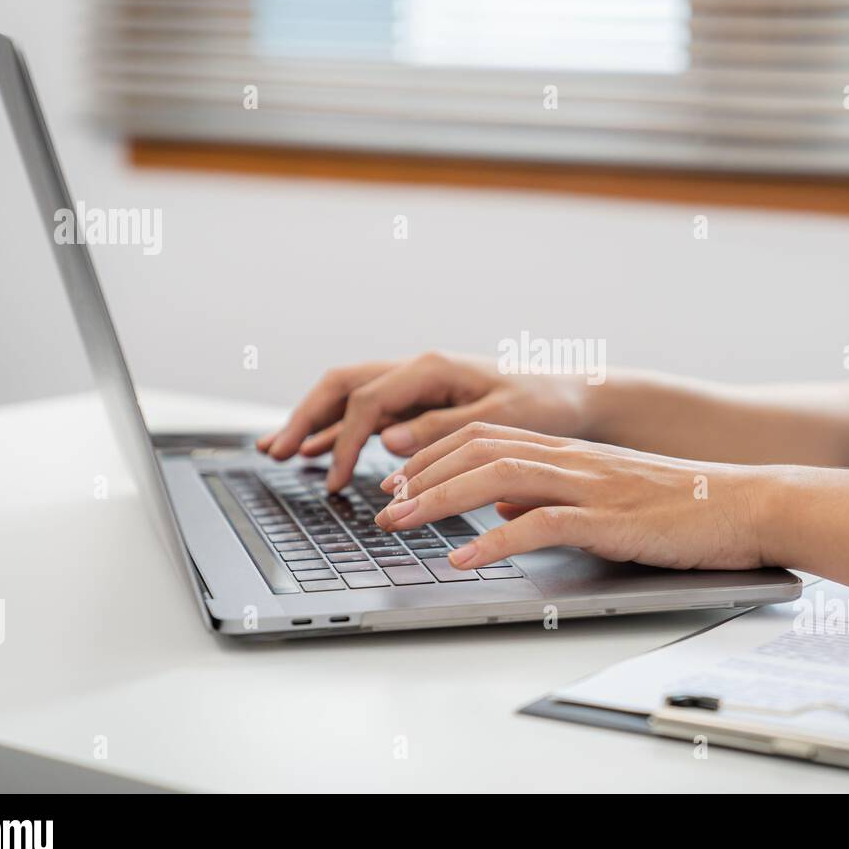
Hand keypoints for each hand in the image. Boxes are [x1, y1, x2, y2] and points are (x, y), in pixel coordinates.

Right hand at [257, 351, 594, 490]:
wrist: (573, 397)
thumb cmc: (544, 405)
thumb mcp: (499, 420)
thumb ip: (442, 428)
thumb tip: (389, 439)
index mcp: (432, 369)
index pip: (369, 402)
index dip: (346, 442)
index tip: (336, 480)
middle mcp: (418, 371)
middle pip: (344, 387)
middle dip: (307, 419)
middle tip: (275, 452)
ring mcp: (417, 385)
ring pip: (350, 397)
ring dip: (315, 422)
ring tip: (279, 450)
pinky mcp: (422, 403)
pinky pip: (369, 413)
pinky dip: (341, 431)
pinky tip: (321, 452)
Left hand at [373, 422, 774, 571]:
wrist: (748, 503)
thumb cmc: (682, 505)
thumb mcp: (606, 493)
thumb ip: (552, 496)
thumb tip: (504, 511)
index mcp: (568, 452)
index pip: (483, 438)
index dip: (433, 455)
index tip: (398, 479)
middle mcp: (571, 460)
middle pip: (477, 450)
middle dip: (421, 474)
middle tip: (381, 503)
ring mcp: (589, 486)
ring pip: (497, 477)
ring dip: (439, 499)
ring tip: (398, 522)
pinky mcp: (609, 520)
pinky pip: (540, 525)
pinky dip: (494, 541)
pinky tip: (463, 558)